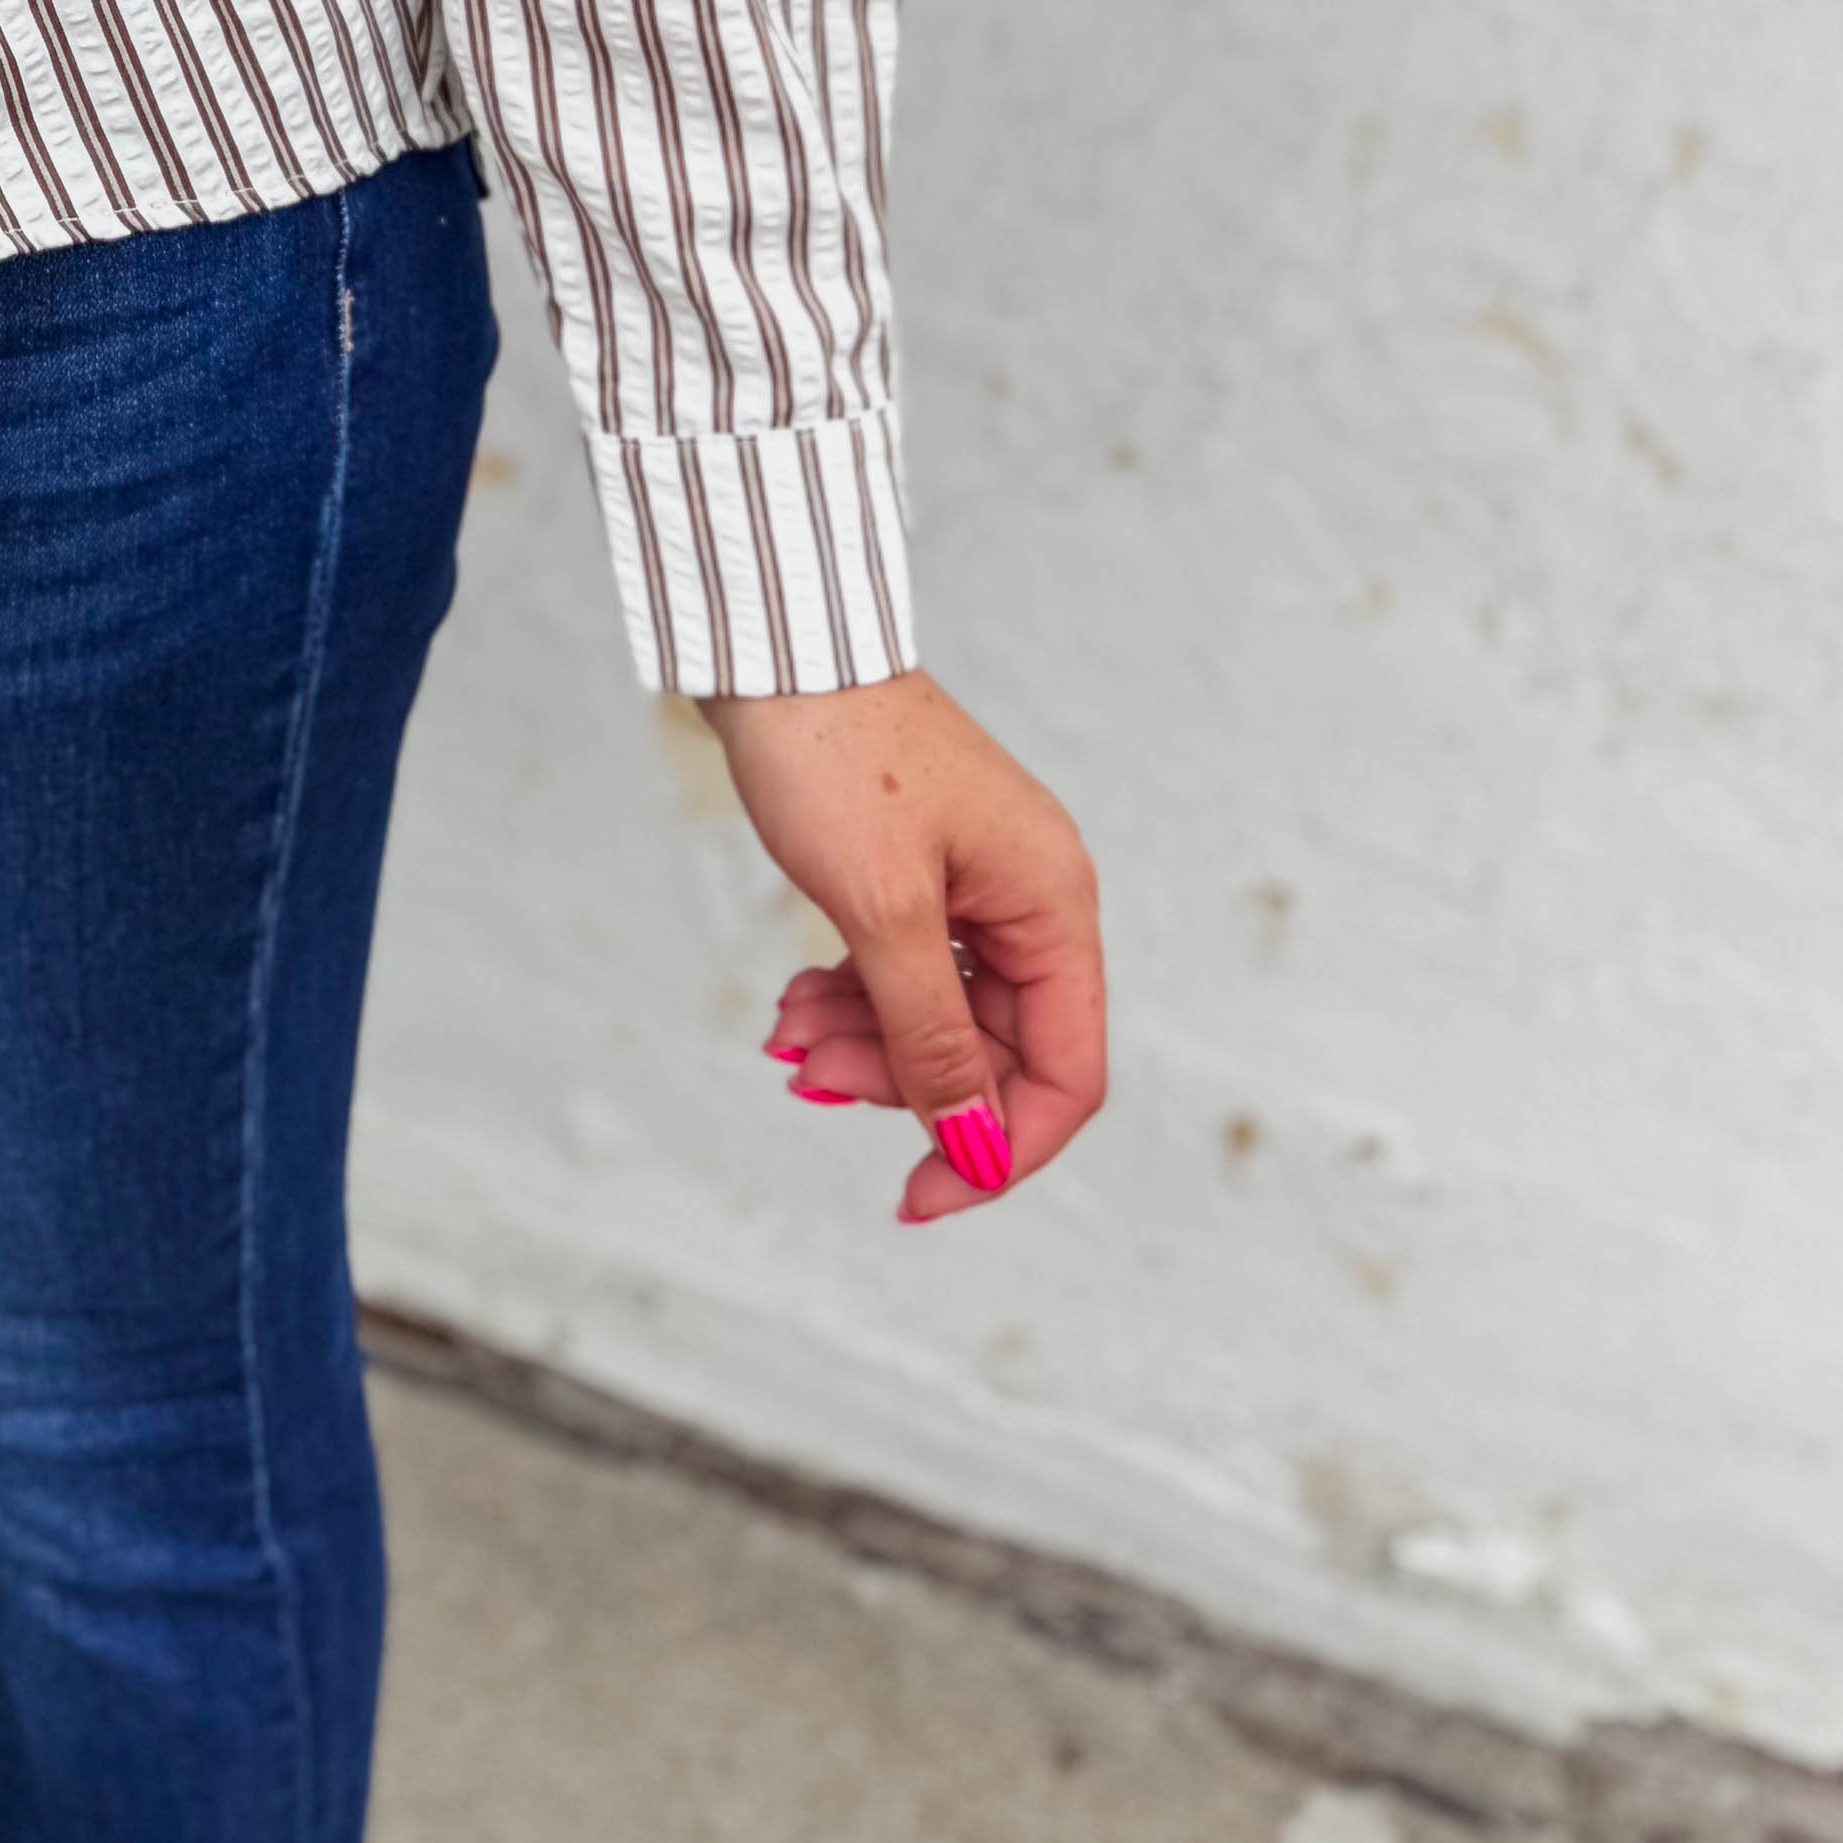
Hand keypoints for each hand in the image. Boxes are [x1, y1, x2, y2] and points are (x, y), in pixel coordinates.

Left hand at [704, 669, 1104, 1226]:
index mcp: (1053, 906)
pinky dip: (853, 999)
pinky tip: (796, 1001)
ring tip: (787, 1031)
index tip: (919, 1193)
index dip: (1001, 1148)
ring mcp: (975, 887)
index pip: (1066, 1073)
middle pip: (996, 1052)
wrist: (776, 649)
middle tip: (809, 1074)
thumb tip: (972, 1143)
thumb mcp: (883, 912)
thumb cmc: (836, 755)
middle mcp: (1029, 901)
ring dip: (866, 1044)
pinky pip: (905, 974)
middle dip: (905, 1083)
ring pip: (940, 1018)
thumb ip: (932, 1037)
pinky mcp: (920, 874)